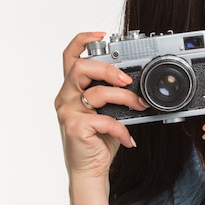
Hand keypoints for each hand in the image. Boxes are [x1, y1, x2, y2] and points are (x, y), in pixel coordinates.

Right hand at [54, 32, 146, 181]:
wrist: (90, 170)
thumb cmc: (99, 139)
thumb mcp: (108, 111)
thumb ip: (113, 94)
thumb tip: (137, 81)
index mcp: (72, 88)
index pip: (70, 56)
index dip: (83, 40)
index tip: (102, 35)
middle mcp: (66, 97)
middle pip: (81, 68)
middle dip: (109, 69)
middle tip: (128, 80)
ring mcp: (68, 112)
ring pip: (97, 92)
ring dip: (125, 97)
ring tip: (139, 106)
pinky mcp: (75, 127)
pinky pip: (104, 120)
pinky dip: (121, 129)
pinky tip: (127, 138)